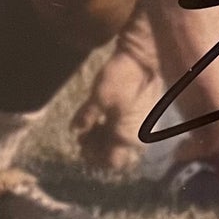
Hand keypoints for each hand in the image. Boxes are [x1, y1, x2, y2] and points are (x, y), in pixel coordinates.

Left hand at [71, 43, 158, 172]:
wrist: (143, 56)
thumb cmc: (121, 79)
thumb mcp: (98, 99)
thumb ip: (85, 118)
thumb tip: (74, 130)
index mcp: (128, 137)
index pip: (111, 162)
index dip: (94, 158)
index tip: (80, 146)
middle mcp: (137, 134)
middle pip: (115, 151)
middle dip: (97, 146)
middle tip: (81, 136)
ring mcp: (142, 122)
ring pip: (120, 139)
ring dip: (103, 136)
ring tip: (89, 125)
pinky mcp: (143, 111)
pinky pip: (126, 126)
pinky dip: (112, 125)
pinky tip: (101, 115)